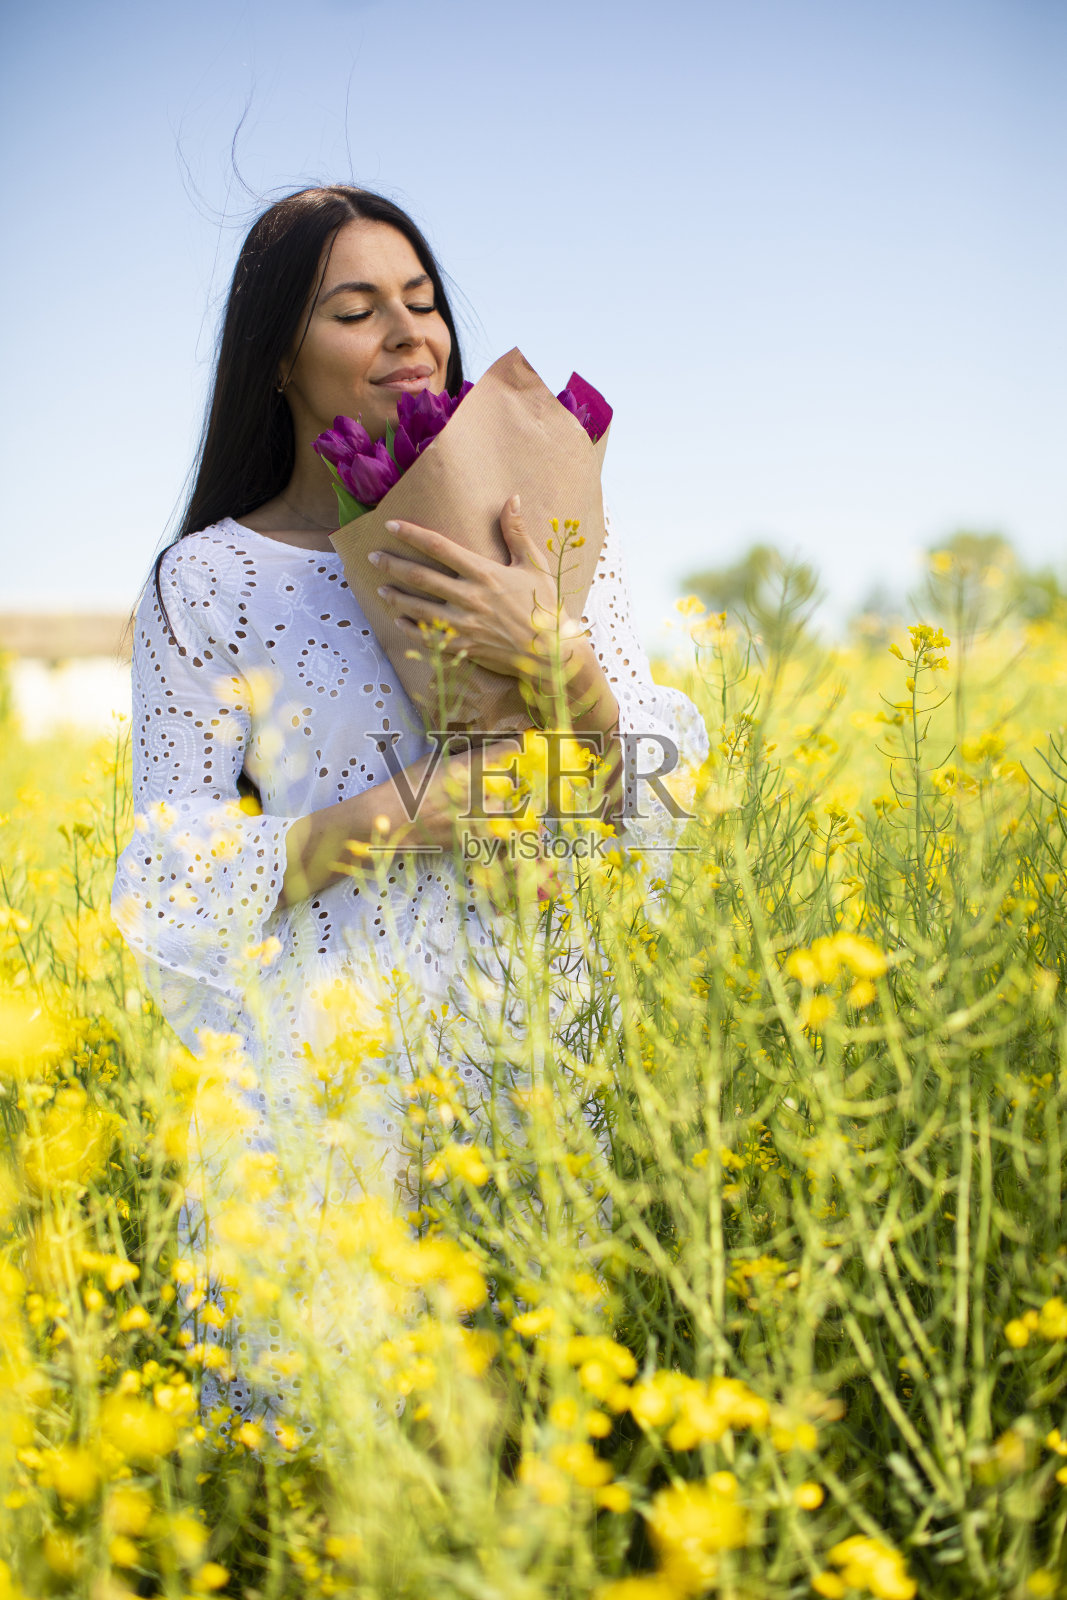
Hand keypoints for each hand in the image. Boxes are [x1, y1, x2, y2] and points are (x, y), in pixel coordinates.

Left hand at [369, 494, 585, 679]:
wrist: (551, 652)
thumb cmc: (545, 606)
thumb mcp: (534, 565)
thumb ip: (517, 532)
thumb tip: (512, 499)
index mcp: (484, 573)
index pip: (439, 547)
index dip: (412, 534)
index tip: (390, 525)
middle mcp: (469, 598)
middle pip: (420, 576)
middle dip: (392, 564)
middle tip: (373, 557)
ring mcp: (464, 625)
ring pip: (418, 608)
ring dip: (396, 597)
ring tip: (381, 589)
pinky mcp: (464, 647)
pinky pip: (429, 637)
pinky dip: (411, 628)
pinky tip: (399, 621)